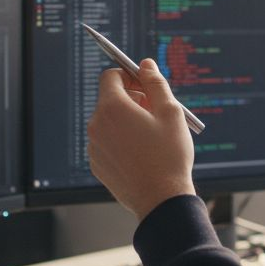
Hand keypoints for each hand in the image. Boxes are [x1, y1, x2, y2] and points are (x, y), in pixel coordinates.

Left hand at [87, 58, 195, 219]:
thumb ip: (156, 83)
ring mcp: (94, 147)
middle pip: (109, 99)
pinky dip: (121, 141)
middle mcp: (97, 125)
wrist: (161, 200)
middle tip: (154, 111)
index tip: (145, 86)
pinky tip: (142, 154)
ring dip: (126, 121)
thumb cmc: (169, 156)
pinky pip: (107, 143)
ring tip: (152, 136)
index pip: (110, 76)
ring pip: (108, 122)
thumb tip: (146, 64)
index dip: (129, 75)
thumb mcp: (170, 112)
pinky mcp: (97, 165)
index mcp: (113, 108)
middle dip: (131, 99)